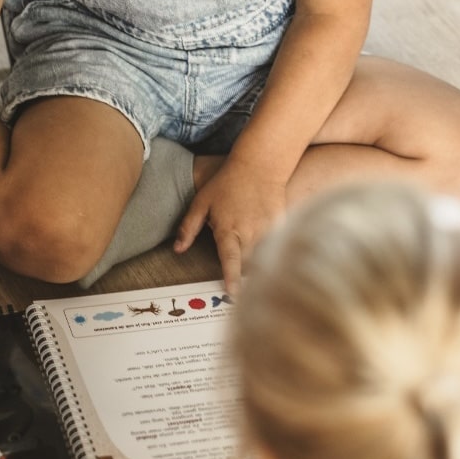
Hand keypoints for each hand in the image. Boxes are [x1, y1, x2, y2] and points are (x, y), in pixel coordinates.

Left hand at [174, 159, 287, 293]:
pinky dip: (272, 253)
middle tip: (240, 286)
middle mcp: (250, 232)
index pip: (230, 260)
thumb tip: (178, 250)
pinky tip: (269, 256)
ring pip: (264, 258)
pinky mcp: (282, 223)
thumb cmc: (227, 182)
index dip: (232, 278)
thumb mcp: (201, 203)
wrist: (260, 163)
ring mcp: (269, 228)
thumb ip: (189, 228)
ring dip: (257, 266)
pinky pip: (278, 245)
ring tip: (254, 275)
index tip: (233, 295)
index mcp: (229, 230)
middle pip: (249, 265)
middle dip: (244, 276)